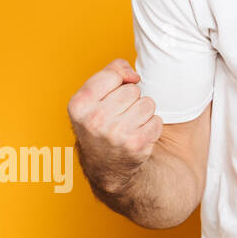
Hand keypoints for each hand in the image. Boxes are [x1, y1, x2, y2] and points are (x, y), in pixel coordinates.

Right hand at [66, 58, 161, 194]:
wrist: (104, 165)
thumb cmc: (100, 122)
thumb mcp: (92, 96)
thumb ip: (111, 72)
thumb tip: (134, 75)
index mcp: (79, 105)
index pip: (112, 74)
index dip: (117, 82)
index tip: (111, 96)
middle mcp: (94, 120)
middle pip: (133, 90)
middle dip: (131, 100)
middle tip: (119, 115)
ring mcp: (115, 134)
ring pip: (148, 103)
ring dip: (143, 113)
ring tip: (129, 125)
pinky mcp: (136, 144)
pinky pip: (157, 120)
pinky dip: (151, 127)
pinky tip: (137, 135)